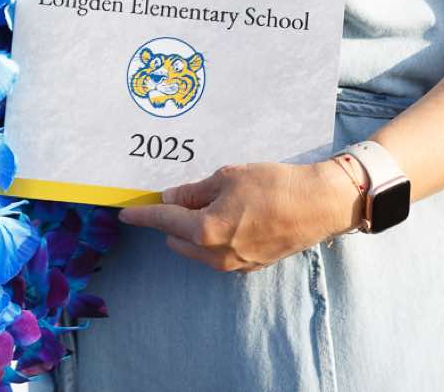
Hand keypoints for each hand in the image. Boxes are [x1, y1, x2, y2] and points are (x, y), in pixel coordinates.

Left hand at [118, 160, 357, 272]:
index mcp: (205, 230)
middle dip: (174, 220)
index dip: (142, 215)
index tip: (126, 214)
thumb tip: (171, 198)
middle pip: (177, 238)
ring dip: (194, 231)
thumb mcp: (227, 178)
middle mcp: (215, 254)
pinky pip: (218, 254)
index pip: (163, 221)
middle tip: (187, 194)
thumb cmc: (273, 185)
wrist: (318, 205)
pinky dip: (214, 238)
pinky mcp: (250, 266)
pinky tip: (232, 217)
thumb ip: (194, 191)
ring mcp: (233, 264)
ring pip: (196, 249)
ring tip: (214, 203)